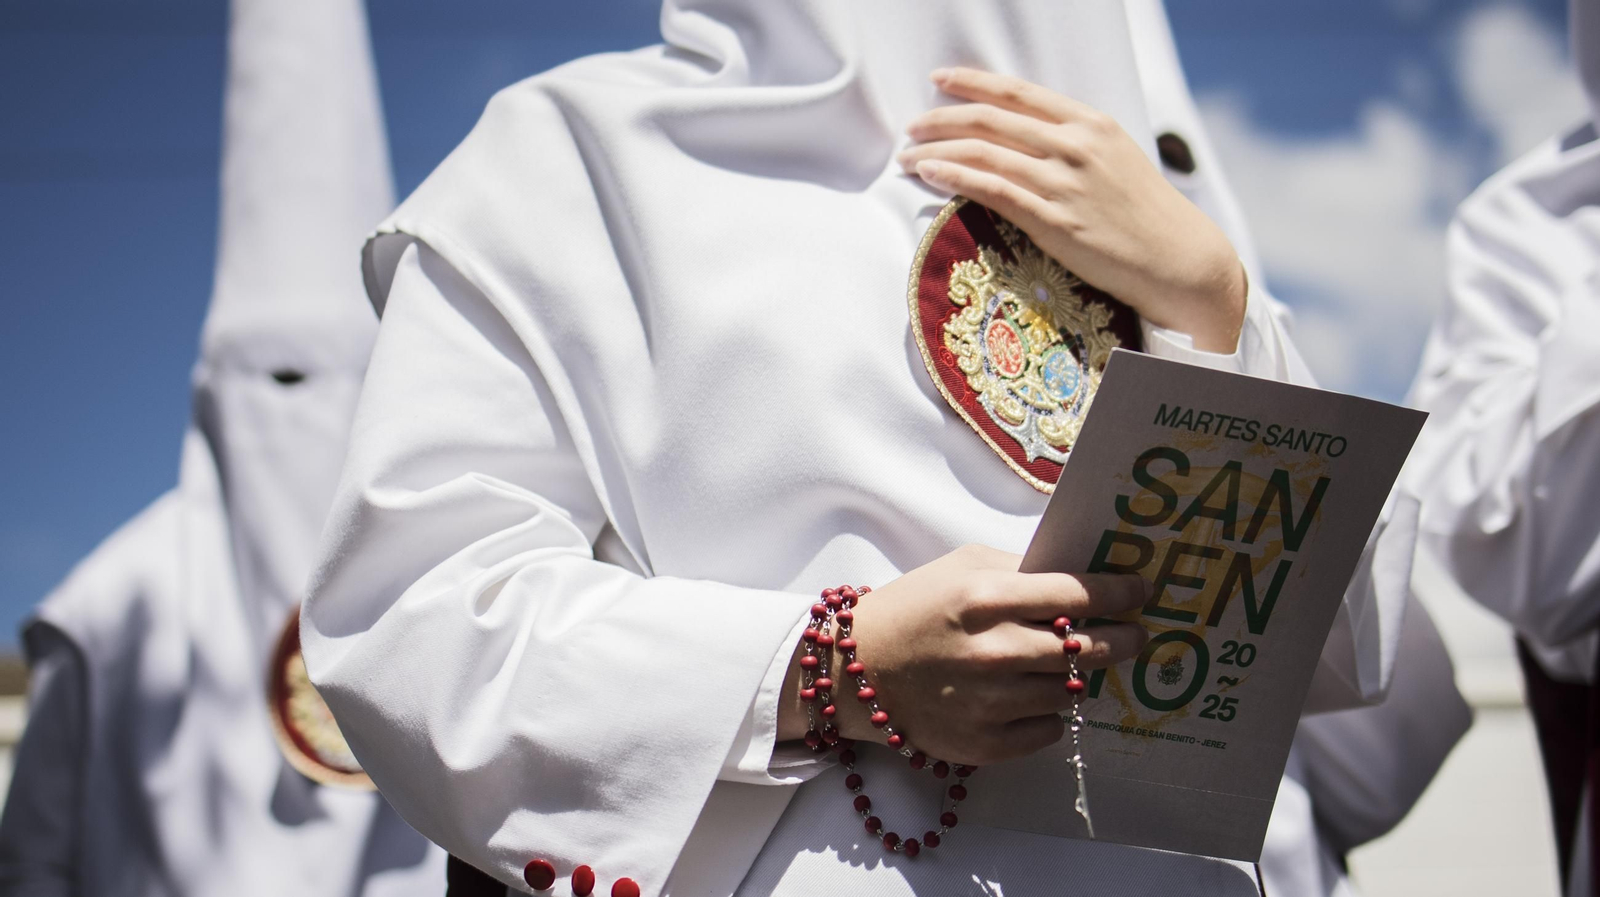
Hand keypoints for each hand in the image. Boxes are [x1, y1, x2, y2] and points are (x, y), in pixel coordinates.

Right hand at [780, 544, 1148, 765]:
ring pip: (1072, 690)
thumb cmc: (912, 609)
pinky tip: (1031, 696)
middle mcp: (994, 651)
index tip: (1140, 591)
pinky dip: (1048, 713)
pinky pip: (1048, 729)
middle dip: (1121, 638)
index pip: (1079, 593)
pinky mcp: (984, 744)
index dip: (1121, 592)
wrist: (854, 671)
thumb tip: (1082, 575)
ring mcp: (991, 703)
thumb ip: (1021, 568)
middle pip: (1088, 647)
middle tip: (1132, 634)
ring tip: (1068, 664)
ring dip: (1078, 676)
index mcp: (986, 597)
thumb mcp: (961, 566)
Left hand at [898, 67, 1246, 353]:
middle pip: (990, 120)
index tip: (939, 79)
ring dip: (937, 151)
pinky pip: (993, 190)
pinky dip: (956, 178)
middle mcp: (1074, 145)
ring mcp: (1064, 183)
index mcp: (1089, 123)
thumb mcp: (1114, 160)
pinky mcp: (1055, 221)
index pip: (1017, 92)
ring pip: (984, 153)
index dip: (972, 81)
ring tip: (908, 156)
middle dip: (941, 119)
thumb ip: (1071, 144)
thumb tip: (1026, 140)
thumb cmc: (1144, 213)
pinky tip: (931, 174)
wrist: (1178, 258)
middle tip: (911, 125)